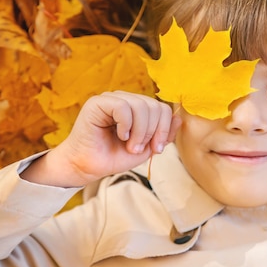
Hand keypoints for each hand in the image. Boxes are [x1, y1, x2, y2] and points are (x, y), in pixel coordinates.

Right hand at [22, 91, 180, 186]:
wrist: (88, 166)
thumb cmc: (113, 156)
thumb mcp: (146, 148)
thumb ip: (163, 134)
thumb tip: (179, 118)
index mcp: (138, 108)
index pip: (162, 108)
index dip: (164, 129)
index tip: (157, 149)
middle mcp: (126, 100)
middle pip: (154, 106)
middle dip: (152, 132)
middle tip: (139, 149)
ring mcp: (112, 99)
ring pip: (141, 105)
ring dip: (140, 131)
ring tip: (130, 145)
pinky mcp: (98, 102)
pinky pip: (123, 106)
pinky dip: (126, 124)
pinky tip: (120, 135)